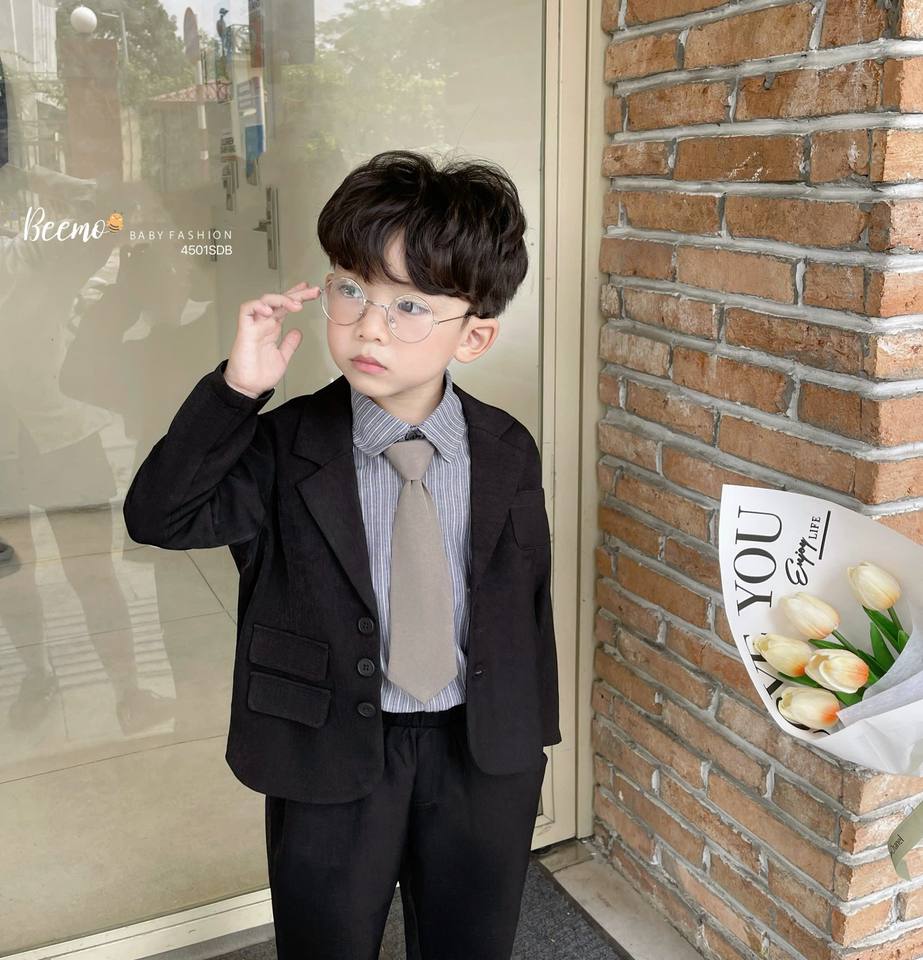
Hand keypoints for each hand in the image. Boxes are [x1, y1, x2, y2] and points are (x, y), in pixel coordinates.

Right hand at [224, 282, 321, 397]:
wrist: (247, 389)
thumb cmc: (260, 375)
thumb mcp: (282, 357)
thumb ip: (289, 344)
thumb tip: (298, 331)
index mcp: (272, 329)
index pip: (285, 307)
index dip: (297, 296)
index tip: (311, 291)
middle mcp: (264, 324)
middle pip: (279, 301)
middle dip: (296, 293)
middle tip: (312, 291)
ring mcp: (254, 326)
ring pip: (265, 301)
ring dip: (281, 299)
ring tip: (296, 304)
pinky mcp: (245, 331)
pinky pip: (247, 310)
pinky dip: (258, 306)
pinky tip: (270, 309)